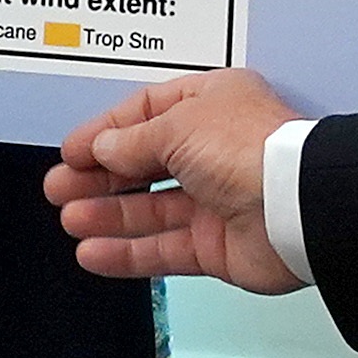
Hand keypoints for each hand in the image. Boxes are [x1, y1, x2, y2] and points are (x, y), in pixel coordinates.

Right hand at [44, 67, 308, 293]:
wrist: (297, 207)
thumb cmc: (251, 149)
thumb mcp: (177, 126)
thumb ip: (133, 141)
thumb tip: (103, 147)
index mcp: (210, 105)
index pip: (145, 113)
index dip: (105, 132)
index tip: (72, 150)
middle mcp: (212, 150)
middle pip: (143, 163)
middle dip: (98, 176)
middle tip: (59, 186)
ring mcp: (215, 200)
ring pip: (149, 208)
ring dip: (107, 214)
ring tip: (70, 218)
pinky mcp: (216, 246)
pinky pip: (163, 249)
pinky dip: (127, 252)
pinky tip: (94, 252)